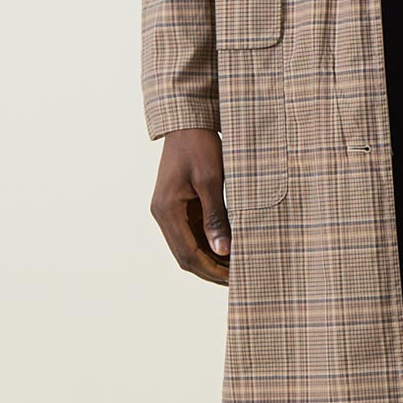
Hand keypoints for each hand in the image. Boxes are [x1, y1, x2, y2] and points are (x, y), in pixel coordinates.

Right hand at [151, 128, 230, 283]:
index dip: (211, 270)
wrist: (187, 122)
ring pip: (189, 247)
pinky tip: (229, 249)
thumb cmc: (200, 146)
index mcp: (167, 210)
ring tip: (237, 268)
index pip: (188, 254)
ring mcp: (169, 211)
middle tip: (238, 279)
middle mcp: (163, 215)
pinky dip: (209, 245)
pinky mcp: (179, 206)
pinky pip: (193, 234)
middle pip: (185, 256)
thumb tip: (223, 250)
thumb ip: (216, 217)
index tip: (234, 279)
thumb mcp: (211, 180)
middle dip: (211, 270)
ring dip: (210, 260)